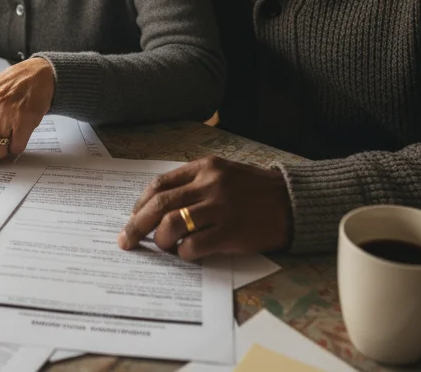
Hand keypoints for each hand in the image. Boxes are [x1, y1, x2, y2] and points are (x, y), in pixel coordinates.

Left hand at [117, 157, 293, 259]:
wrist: (294, 202)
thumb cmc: (255, 190)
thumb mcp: (224, 174)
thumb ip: (194, 183)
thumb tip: (159, 207)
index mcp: (205, 167)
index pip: (160, 184)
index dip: (140, 204)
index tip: (132, 217)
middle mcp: (210, 183)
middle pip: (159, 205)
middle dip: (136, 225)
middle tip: (126, 240)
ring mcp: (221, 208)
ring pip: (172, 225)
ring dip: (161, 241)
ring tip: (164, 247)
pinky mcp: (231, 232)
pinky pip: (194, 246)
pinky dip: (184, 253)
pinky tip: (187, 254)